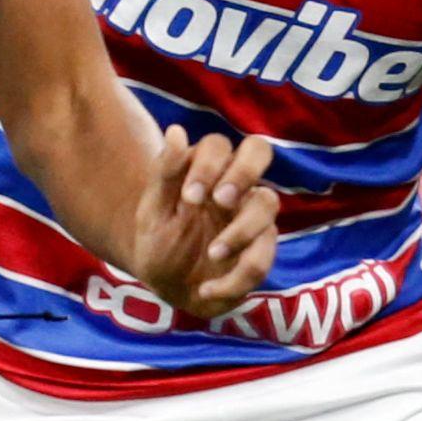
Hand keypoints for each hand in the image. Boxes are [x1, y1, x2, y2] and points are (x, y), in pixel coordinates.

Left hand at [126, 126, 281, 320]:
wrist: (165, 286)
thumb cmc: (159, 240)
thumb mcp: (153, 211)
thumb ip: (165, 174)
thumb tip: (177, 130)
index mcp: (206, 169)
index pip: (219, 144)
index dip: (209, 166)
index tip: (189, 198)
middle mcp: (235, 185)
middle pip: (259, 149)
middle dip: (243, 172)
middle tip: (221, 201)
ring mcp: (253, 216)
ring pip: (268, 203)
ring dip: (241, 230)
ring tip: (212, 253)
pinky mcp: (261, 252)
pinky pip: (263, 258)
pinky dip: (235, 278)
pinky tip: (207, 290)